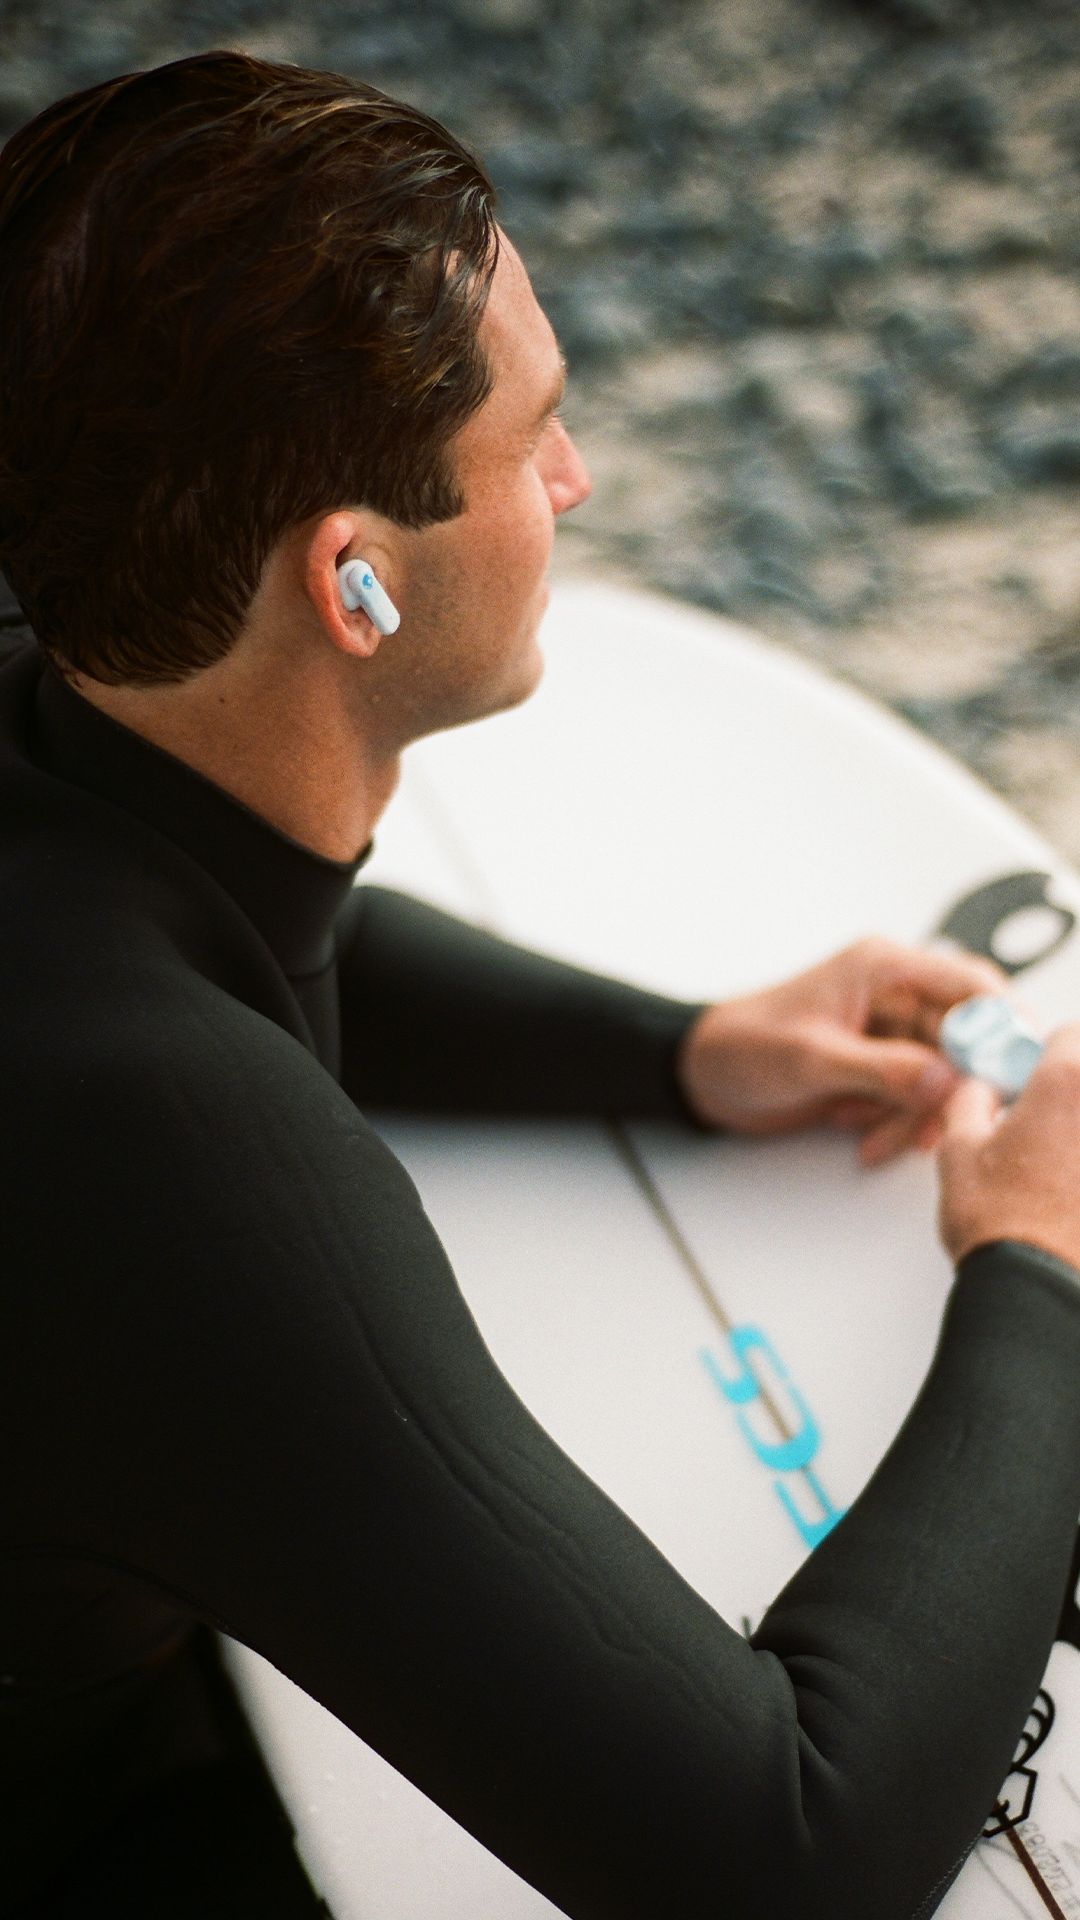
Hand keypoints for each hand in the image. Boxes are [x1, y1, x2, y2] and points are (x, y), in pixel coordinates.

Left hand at [677, 936, 1003, 1166]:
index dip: (1001, 1023)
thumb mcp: (812, 1059)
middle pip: (964, 1037)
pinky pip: (915, 1097)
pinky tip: (862, 1137)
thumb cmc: (743, 1044)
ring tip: (875, 1137)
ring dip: (917, 1113)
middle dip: (954, 1085)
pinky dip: (897, 1123)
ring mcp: (889, 1034)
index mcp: (882, 967)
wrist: (703, 1074)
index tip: (1009, 1068)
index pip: (969, 983)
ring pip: (941, 1075)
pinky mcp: (879, 1069)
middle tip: (942, 1121)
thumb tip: (945, 1078)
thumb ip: (881, 1069)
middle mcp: (895, 995)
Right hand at [939, 1026, 1079, 1269]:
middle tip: (1048, 1122)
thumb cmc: (1000, 1224)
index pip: (1072, 1033)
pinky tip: (1070, 1193)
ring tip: (1060, 1165)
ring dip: (1076, 1135)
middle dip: (1070, 1093)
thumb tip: (980, 1091)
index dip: (1049, 1051)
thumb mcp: (958, 1151)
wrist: (1038, 1292)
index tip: (1034, 1076)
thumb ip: (969, 1103)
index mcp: (1066, 1083)